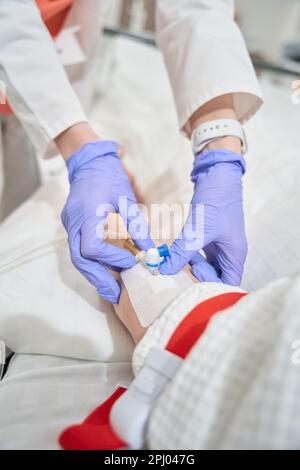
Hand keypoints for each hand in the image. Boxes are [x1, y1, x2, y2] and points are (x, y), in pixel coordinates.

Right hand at [61, 140, 153, 302]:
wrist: (90, 162)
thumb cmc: (110, 177)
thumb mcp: (127, 199)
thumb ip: (137, 226)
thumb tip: (151, 250)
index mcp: (85, 215)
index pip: (93, 248)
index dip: (111, 259)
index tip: (131, 262)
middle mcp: (73, 223)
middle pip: (80, 260)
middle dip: (98, 279)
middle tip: (116, 295)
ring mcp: (70, 225)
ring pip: (78, 258)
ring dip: (95, 274)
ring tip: (112, 289)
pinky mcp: (73, 226)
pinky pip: (80, 250)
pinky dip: (93, 262)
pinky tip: (107, 270)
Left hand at [159, 149, 246, 285]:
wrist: (217, 175)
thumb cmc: (216, 201)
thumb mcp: (198, 228)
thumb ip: (182, 251)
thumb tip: (164, 269)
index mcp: (235, 255)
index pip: (228, 284)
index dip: (211, 285)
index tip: (194, 271)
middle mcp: (229, 254)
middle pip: (216, 278)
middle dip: (198, 277)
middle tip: (182, 267)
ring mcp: (220, 247)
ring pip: (207, 268)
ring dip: (192, 267)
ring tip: (178, 258)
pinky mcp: (209, 239)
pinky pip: (199, 256)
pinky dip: (188, 256)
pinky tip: (177, 251)